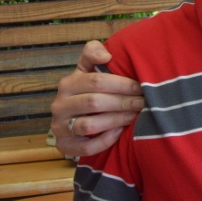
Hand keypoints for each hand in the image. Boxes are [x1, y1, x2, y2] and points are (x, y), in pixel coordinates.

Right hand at [50, 40, 144, 158]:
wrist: (73, 115)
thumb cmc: (87, 88)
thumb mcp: (87, 68)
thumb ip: (93, 52)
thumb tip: (106, 56)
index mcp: (67, 84)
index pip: (95, 81)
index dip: (121, 84)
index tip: (140, 86)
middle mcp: (59, 105)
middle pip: (94, 102)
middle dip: (122, 102)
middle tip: (142, 102)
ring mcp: (59, 127)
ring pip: (89, 125)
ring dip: (115, 120)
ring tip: (133, 115)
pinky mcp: (64, 146)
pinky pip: (85, 148)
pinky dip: (105, 141)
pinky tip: (120, 132)